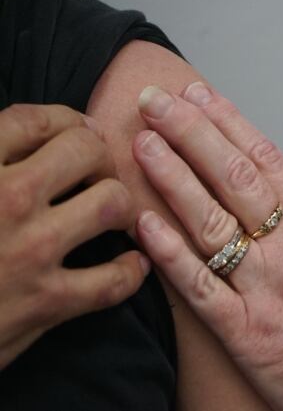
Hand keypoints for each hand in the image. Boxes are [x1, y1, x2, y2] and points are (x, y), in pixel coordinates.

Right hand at [0, 104, 148, 368]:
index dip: (67, 121)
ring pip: (111, 203)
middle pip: (85, 152)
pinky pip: (113, 280)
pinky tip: (130, 264)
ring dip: (121, 205)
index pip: (35, 121)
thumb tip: (20, 142)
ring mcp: (30, 250)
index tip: (78, 132)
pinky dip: (130, 271)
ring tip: (113, 214)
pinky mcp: (45, 301)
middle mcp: (6, 200)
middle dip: (99, 157)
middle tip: (96, 174)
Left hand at [133, 83, 282, 410]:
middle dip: (190, 132)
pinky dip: (167, 251)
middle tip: (157, 100)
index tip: (203, 97)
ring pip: (208, 220)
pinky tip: (143, 221)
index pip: (269, 161)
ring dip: (171, 177)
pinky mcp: (244, 334)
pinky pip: (197, 286)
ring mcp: (264, 290)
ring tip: (143, 142)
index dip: (230, 124)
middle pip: (232, 177)